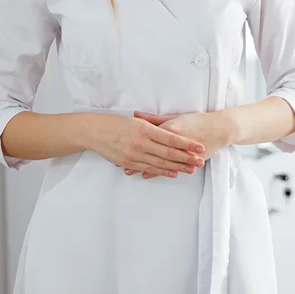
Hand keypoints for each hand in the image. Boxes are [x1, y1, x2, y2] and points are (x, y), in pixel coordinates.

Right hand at [86, 114, 205, 179]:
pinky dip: (162, 171)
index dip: (187, 144)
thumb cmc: (116, 123)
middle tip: (200, 162)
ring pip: (160, 163)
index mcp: (145, 129)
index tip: (199, 147)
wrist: (94, 132)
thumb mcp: (136, 120)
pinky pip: (148, 168)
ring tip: (190, 169)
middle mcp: (141, 143)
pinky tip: (172, 173)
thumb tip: (170, 130)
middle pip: (169, 153)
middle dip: (186, 158)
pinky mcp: (128, 163)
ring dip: (177, 167)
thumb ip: (153, 125)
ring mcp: (134, 154)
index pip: (171, 138)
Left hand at [130, 110, 236, 178]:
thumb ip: (154, 119)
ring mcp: (180, 153)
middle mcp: (173, 142)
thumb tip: (136, 115)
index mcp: (170, 129)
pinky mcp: (185, 161)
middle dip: (134, 156)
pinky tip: (145, 174)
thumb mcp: (175, 117)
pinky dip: (155, 171)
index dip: (133, 140)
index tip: (120, 144)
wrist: (219, 129)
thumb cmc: (197, 120)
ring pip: (157, 161)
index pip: (148, 135)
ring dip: (142, 166)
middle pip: (150, 150)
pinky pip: (167, 167)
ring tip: (128, 169)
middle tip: (119, 161)